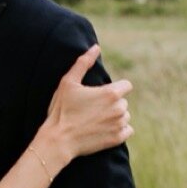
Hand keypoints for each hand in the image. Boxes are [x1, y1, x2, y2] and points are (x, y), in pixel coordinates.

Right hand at [40, 44, 131, 172]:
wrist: (59, 140)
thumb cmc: (62, 110)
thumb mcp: (68, 82)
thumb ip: (83, 63)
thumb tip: (96, 47)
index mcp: (111, 93)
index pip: (126, 85)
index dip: (115, 87)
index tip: (102, 94)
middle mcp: (119, 109)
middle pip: (123, 101)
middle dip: (112, 103)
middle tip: (93, 109)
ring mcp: (119, 125)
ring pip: (125, 116)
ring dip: (115, 116)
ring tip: (96, 120)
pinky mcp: (117, 139)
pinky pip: (127, 130)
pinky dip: (119, 130)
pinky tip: (103, 129)